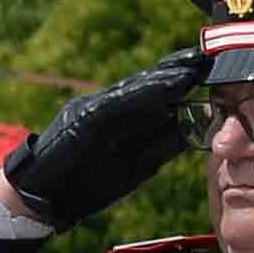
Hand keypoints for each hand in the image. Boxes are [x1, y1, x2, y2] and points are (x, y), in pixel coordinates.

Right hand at [5, 50, 203, 227]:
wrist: (43, 195)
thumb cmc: (87, 183)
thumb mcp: (136, 167)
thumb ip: (162, 147)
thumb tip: (195, 132)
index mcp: (121, 118)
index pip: (157, 95)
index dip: (183, 81)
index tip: (211, 71)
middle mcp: (109, 107)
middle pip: (149, 84)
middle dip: (179, 70)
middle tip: (208, 57)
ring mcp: (95, 109)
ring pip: (136, 88)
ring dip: (166, 77)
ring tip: (193, 65)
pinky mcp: (85, 118)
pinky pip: (118, 103)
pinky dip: (143, 94)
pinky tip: (165, 88)